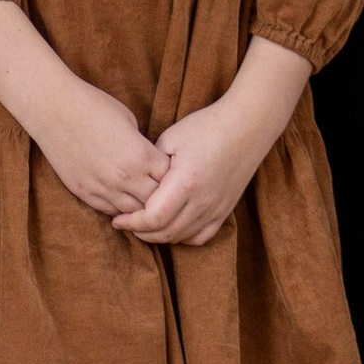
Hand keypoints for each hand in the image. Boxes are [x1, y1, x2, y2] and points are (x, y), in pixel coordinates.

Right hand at [31, 76, 169, 222]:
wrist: (53, 108)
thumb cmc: (94, 106)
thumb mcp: (129, 121)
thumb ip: (143, 147)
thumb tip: (151, 163)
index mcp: (141, 155)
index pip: (171, 180)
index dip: (173, 176)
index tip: (171, 172)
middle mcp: (125, 177)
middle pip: (156, 202)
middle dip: (161, 197)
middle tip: (161, 190)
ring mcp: (103, 188)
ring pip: (134, 212)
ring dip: (140, 206)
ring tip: (143, 198)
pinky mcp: (85, 193)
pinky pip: (111, 211)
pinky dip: (120, 208)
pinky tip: (122, 198)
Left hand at [115, 39, 311, 245]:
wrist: (246, 126)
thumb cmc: (206, 127)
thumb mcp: (171, 138)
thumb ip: (152, 166)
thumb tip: (135, 184)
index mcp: (185, 182)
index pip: (153, 218)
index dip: (131, 222)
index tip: (117, 219)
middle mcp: (202, 201)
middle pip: (165, 232)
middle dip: (140, 232)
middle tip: (126, 223)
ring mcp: (216, 209)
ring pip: (181, 237)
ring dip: (158, 236)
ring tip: (143, 226)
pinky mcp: (225, 211)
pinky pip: (200, 237)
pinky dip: (182, 237)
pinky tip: (170, 228)